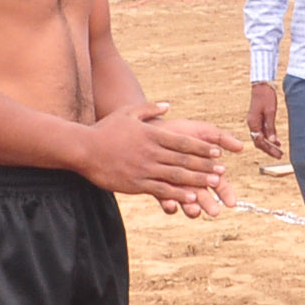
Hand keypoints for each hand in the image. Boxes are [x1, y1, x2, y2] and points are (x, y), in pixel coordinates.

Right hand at [79, 100, 246, 201]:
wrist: (83, 149)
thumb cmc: (106, 130)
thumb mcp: (128, 113)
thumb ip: (150, 109)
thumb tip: (168, 105)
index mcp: (152, 135)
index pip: (183, 142)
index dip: (202, 148)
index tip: (217, 152)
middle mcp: (151, 152)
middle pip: (184, 160)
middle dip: (205, 166)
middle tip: (222, 172)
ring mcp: (144, 169)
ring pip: (175, 176)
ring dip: (196, 181)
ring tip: (212, 185)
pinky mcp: (136, 183)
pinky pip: (161, 190)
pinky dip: (177, 194)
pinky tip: (190, 198)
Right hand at [247, 81, 282, 158]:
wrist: (262, 85)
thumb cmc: (266, 96)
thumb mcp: (270, 112)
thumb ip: (270, 127)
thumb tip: (272, 141)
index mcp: (253, 123)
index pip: (260, 141)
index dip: (269, 149)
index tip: (278, 154)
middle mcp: (252, 124)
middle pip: (259, 142)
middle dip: (269, 150)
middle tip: (280, 156)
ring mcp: (254, 122)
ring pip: (261, 137)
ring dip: (269, 145)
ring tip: (279, 151)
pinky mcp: (258, 119)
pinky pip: (263, 131)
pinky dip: (269, 137)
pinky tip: (276, 142)